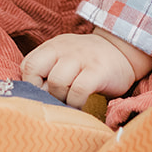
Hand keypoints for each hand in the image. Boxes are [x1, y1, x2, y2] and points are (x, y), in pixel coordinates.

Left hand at [20, 29, 151, 108]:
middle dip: (41, 90)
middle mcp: (65, 48)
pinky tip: (81, 105)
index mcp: (54, 46)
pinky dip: (76, 103)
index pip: (28, 64)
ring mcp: (82, 58)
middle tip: (54, 99)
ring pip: (56, 82)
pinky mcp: (98, 71)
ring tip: (69, 101)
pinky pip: (78, 91)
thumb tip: (30, 96)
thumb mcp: (65, 56)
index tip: (42, 93)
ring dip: (60, 98)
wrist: (124, 51)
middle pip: (36, 69)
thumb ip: (47, 68)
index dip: (30, 83)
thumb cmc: (88, 61)